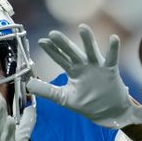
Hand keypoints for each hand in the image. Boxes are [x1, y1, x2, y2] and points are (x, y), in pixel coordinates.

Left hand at [27, 24, 141, 128]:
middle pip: (72, 52)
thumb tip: (28, 85)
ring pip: (91, 51)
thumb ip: (47, 91)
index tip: (41, 41)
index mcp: (73, 71)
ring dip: (87, 40)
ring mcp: (97, 67)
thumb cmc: (88, 104)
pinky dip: (113, 49)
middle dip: (63, 43)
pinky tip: (113, 38)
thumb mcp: (64, 98)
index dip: (51, 50)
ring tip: (82, 27)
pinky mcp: (110, 71)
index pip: (60, 58)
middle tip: (53, 34)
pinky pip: (112, 58)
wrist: (108, 113)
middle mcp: (84, 66)